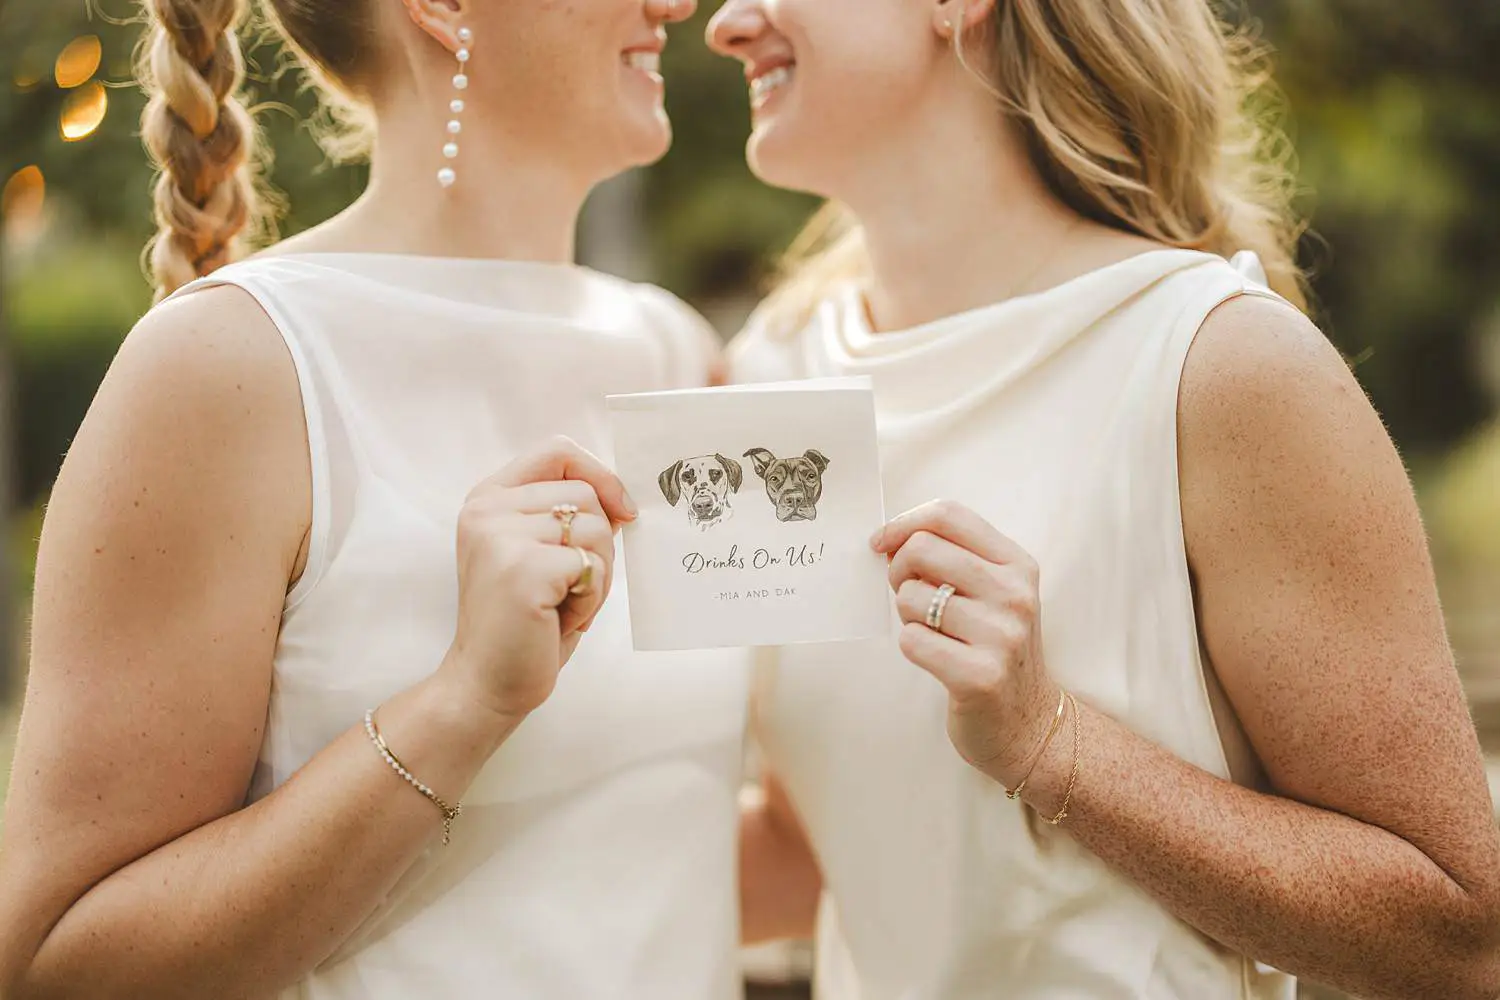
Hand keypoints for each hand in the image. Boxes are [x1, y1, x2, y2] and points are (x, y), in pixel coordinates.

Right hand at [437, 436, 637, 726]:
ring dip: (596, 574)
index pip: (557, 451)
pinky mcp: (523, 569)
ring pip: (596, 529)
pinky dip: (591, 598)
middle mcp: (487, 509)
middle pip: (585, 494)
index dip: (599, 475)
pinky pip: (592, 566)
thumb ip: (568, 517)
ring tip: (563, 603)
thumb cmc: (524, 621)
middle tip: (572, 586)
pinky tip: (561, 618)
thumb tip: (621, 498)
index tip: (621, 509)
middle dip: (600, 544)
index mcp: (489, 498)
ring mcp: (501, 537)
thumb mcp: (541, 554)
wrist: (486, 682)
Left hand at [872, 500, 1061, 783]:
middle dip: (898, 569)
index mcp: (1017, 565)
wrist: (1028, 723)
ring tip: (932, 631)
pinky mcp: (980, 676)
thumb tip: (888, 538)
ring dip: (906, 614)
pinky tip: (935, 657)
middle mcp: (1015, 595)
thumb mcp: (992, 593)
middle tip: (907, 593)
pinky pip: (912, 640)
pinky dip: (912, 645)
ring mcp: (1001, 636)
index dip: (903, 523)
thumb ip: (952, 559)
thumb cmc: (995, 648)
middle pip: (923, 549)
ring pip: (911, 597)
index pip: (949, 515)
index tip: (881, 542)